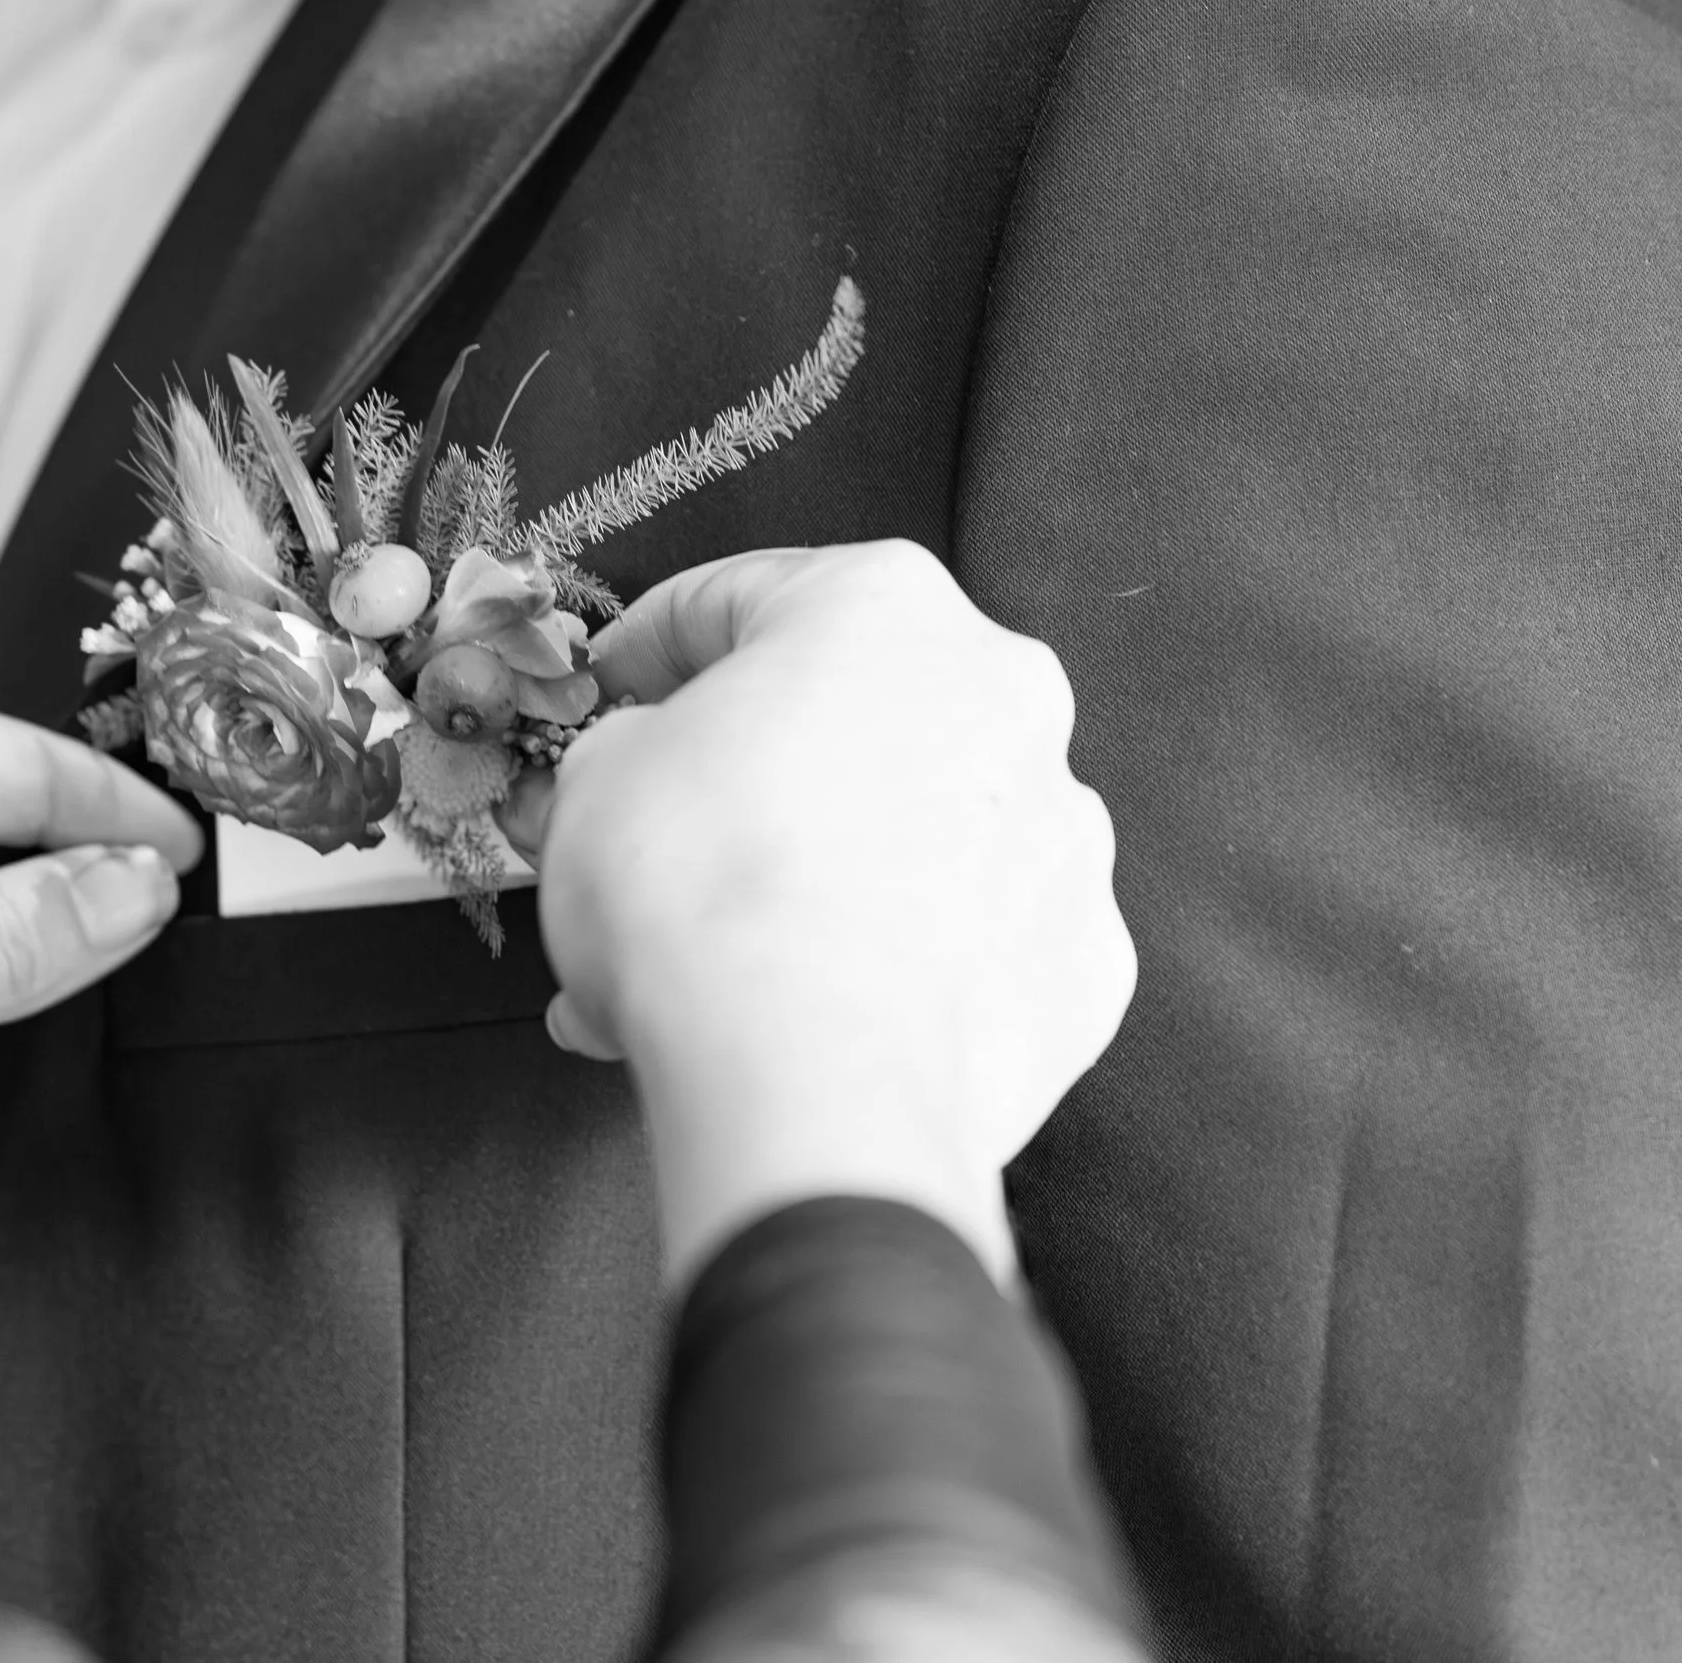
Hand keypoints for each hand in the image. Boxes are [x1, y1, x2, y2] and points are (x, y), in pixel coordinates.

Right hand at [519, 540, 1133, 1285]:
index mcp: (884, 602)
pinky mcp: (1086, 958)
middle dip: (759, 768)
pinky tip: (836, 1010)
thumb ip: (628, 745)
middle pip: (854, 710)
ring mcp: (1063, 830)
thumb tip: (644, 772)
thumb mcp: (595, 776)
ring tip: (741, 953)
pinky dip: (919, 962)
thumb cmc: (702, 893)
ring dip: (843, 866)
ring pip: (929, 827)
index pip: (741, 595)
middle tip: (671, 829)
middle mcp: (1002, 692)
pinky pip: (985, 939)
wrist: (812, 1087)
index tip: (613, 691)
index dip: (653, 646)